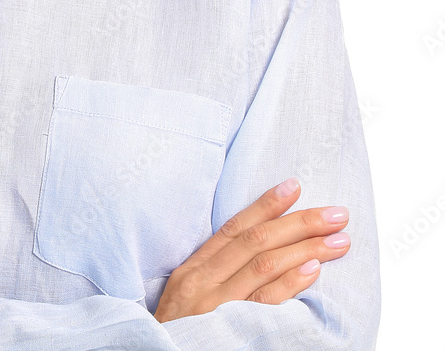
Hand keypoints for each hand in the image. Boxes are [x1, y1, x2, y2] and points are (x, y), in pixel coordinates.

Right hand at [152, 178, 349, 321]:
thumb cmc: (180, 333)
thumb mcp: (188, 297)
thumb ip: (217, 274)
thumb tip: (262, 252)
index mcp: (194, 268)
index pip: (235, 227)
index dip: (266, 205)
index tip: (295, 186)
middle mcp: (204, 280)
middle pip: (256, 241)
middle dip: (300, 223)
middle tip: (336, 215)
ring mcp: (217, 305)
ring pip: (264, 265)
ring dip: (306, 249)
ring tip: (338, 241)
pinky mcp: (229, 330)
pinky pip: (264, 303)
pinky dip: (290, 284)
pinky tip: (313, 270)